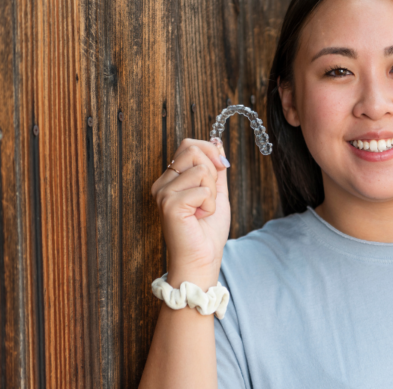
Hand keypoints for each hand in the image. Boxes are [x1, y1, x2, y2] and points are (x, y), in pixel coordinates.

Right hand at [151, 138, 230, 288]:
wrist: (203, 258)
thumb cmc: (208, 230)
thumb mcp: (216, 192)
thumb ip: (215, 168)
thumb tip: (217, 142)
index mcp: (171, 179)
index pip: (188, 145)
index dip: (210, 151)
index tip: (222, 167)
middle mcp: (162, 183)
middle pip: (193, 150)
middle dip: (213, 171)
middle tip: (209, 196)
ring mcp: (163, 193)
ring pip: (201, 170)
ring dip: (212, 192)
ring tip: (203, 210)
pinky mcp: (170, 204)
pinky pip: (202, 189)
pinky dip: (209, 204)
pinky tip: (200, 217)